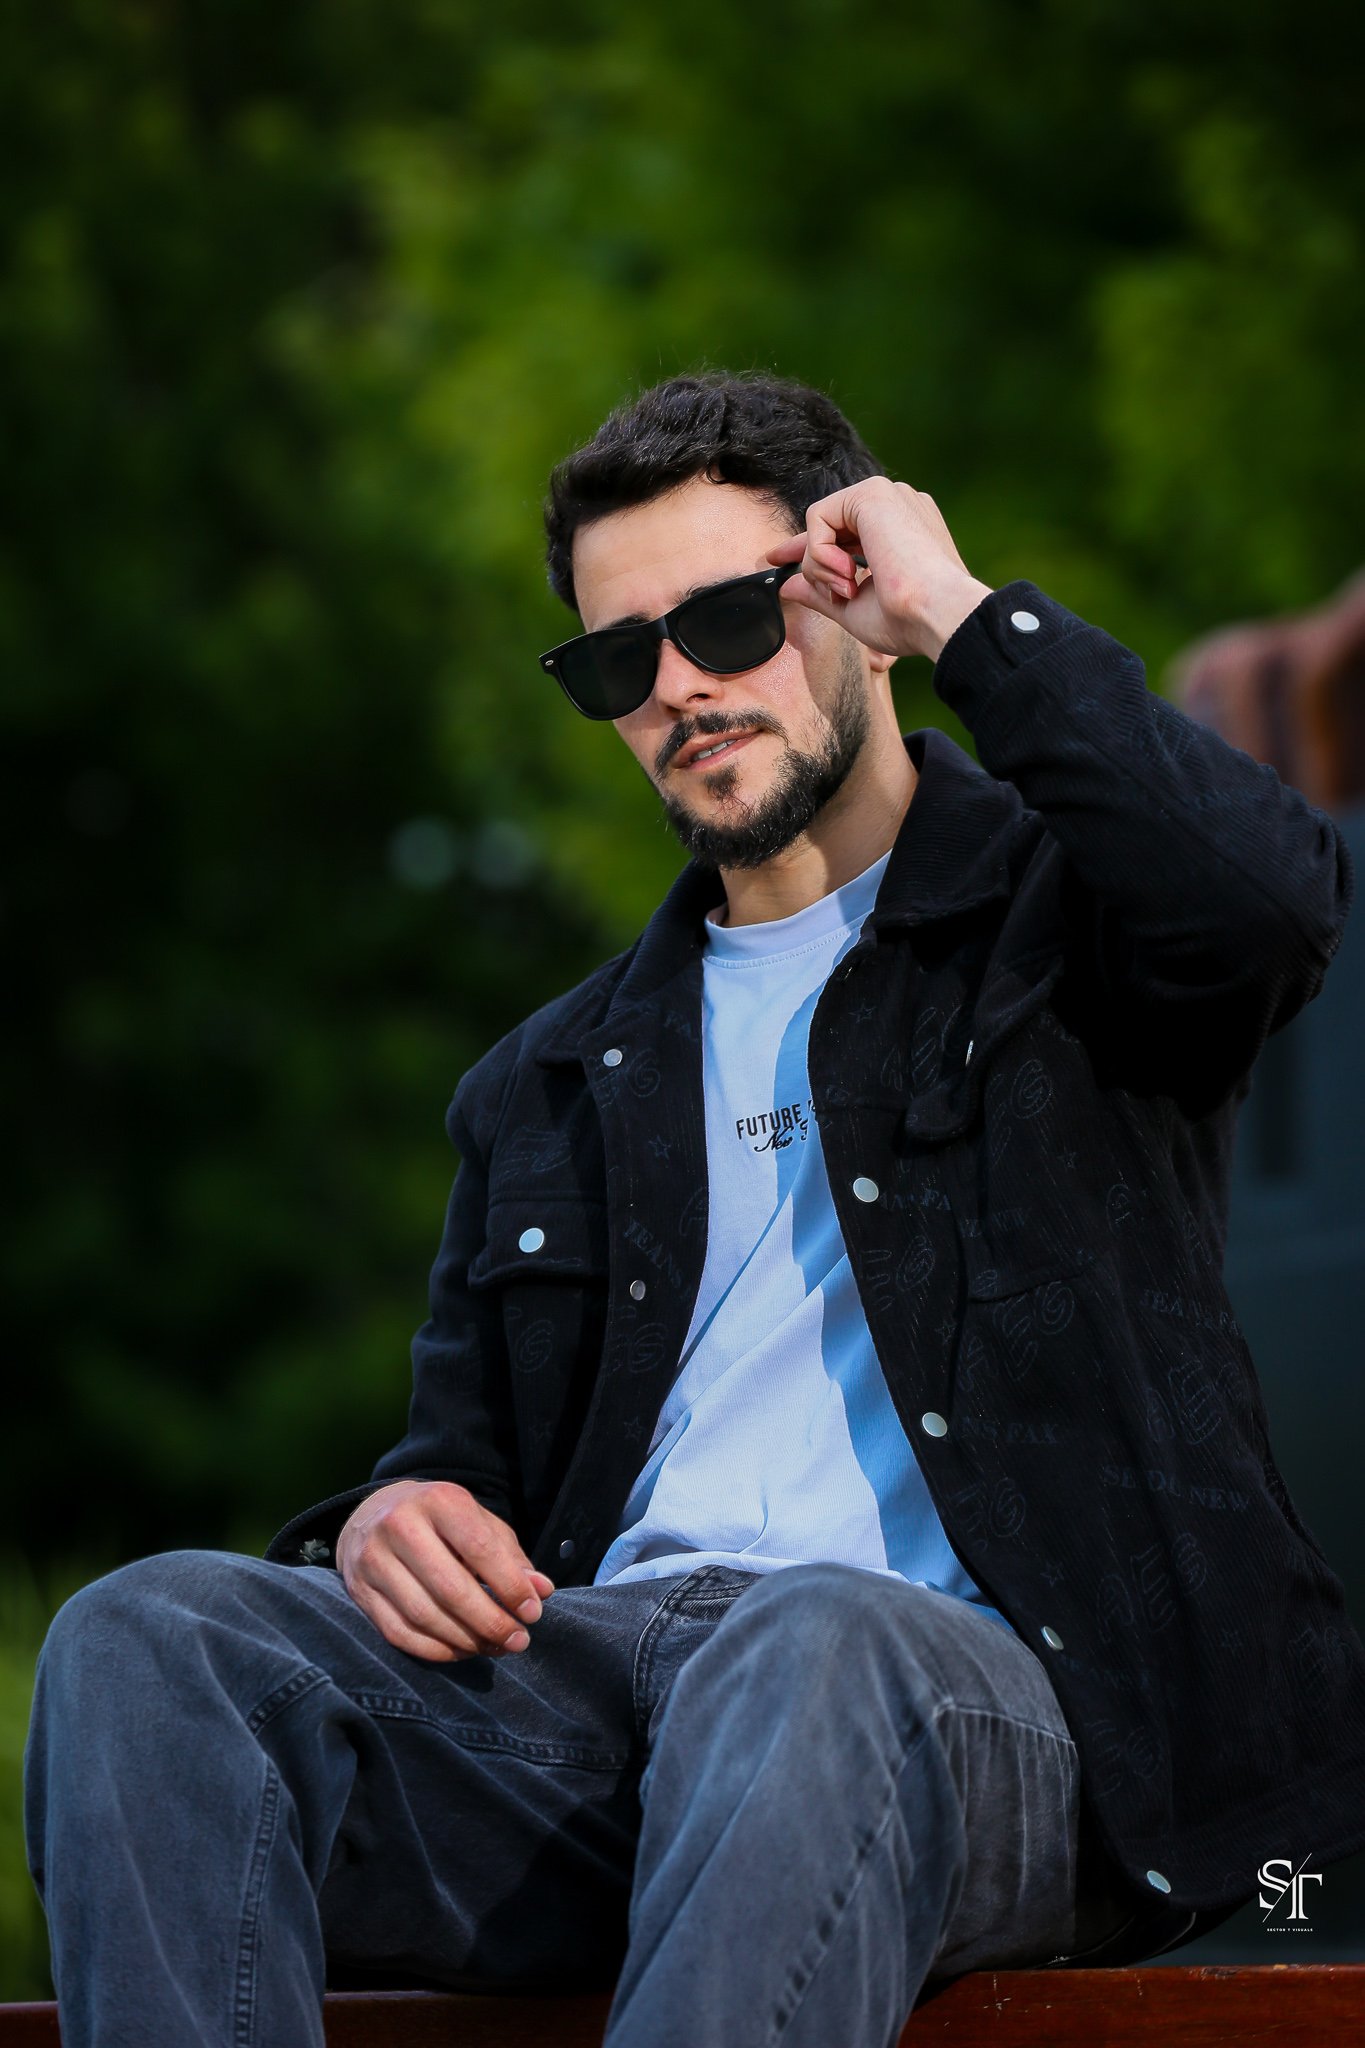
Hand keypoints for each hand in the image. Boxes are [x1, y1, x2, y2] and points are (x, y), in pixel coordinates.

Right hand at [336, 1478, 555, 1662]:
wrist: (374, 1514)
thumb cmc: (440, 1521)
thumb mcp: (479, 1524)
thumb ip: (510, 1557)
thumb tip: (541, 1591)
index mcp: (438, 1500)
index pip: (480, 1549)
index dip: (510, 1586)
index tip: (533, 1613)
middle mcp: (399, 1525)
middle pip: (449, 1588)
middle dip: (490, 1622)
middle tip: (518, 1641)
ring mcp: (373, 1559)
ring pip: (423, 1615)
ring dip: (465, 1640)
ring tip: (494, 1647)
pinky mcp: (359, 1590)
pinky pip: (399, 1633)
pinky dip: (435, 1650)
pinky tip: (461, 1650)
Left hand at [764, 475, 992, 663]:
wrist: (937, 615)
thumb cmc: (909, 620)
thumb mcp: (856, 608)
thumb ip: (822, 592)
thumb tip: (788, 586)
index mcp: (902, 531)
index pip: (848, 531)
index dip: (814, 546)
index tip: (781, 559)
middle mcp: (897, 507)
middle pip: (831, 523)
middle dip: (806, 552)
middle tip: (775, 560)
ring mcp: (888, 497)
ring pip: (822, 524)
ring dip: (821, 565)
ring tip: (848, 589)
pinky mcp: (872, 494)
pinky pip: (818, 518)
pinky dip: (820, 553)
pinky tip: (847, 573)